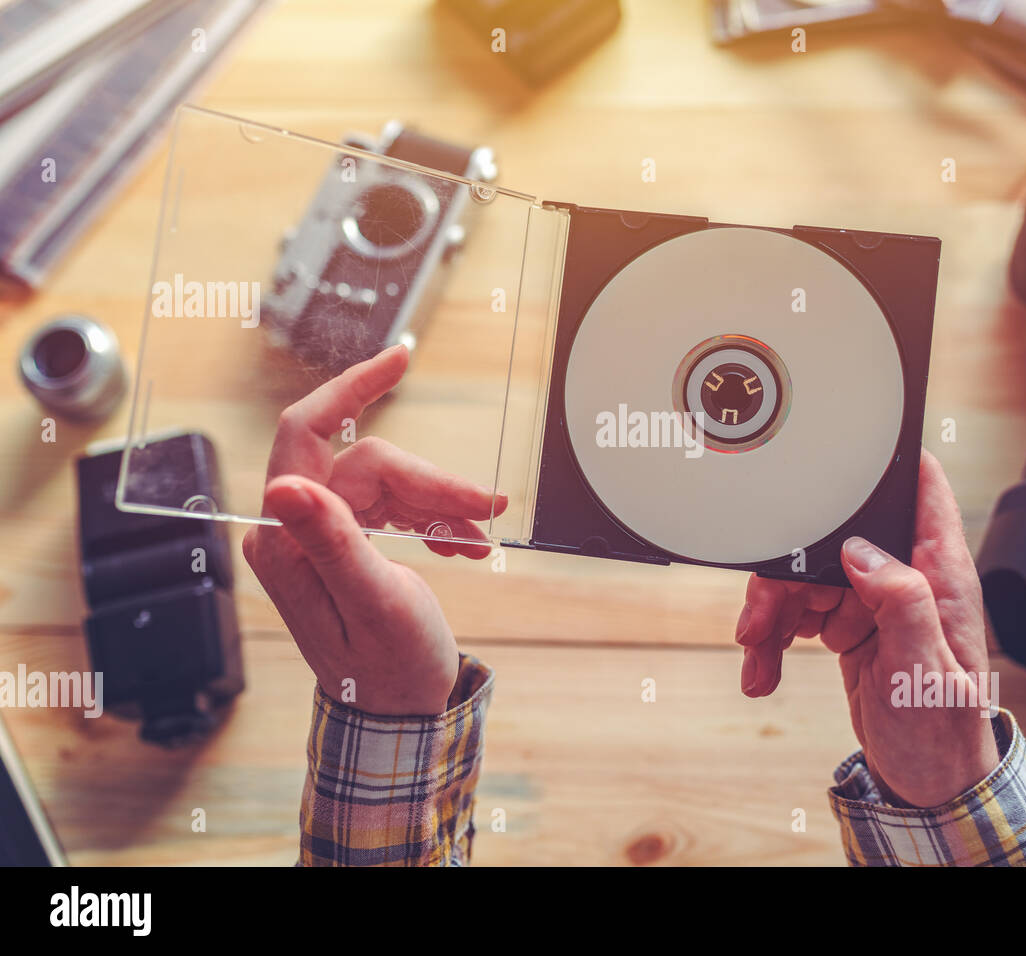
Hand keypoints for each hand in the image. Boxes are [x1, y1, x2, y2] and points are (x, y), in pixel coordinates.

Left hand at [242, 345, 505, 715]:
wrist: (400, 713)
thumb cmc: (388, 671)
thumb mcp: (371, 604)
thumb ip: (333, 543)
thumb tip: (285, 484)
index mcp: (288, 539)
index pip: (309, 432)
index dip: (351, 388)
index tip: (400, 358)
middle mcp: (296, 529)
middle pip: (369, 463)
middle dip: (430, 482)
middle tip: (488, 503)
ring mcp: (322, 535)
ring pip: (390, 484)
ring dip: (441, 504)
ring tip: (480, 535)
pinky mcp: (348, 543)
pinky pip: (397, 507)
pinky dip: (436, 518)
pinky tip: (463, 540)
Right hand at [734, 449, 998, 807]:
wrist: (929, 785)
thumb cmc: (945, 736)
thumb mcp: (925, 675)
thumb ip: (903, 604)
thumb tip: (862, 551)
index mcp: (940, 575)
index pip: (922, 491)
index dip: (886, 459)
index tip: (835, 447)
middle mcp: (907, 578)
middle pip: (833, 539)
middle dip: (786, 574)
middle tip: (758, 619)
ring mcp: (876, 601)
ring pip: (807, 578)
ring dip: (771, 615)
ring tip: (756, 657)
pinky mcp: (851, 625)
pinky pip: (800, 614)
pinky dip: (774, 640)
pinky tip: (763, 670)